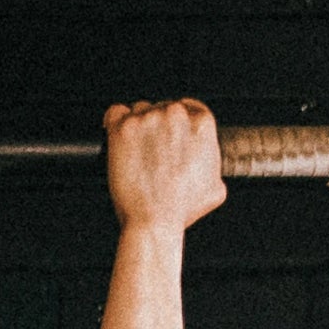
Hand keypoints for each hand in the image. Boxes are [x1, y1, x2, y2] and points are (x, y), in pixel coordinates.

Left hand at [103, 97, 225, 236]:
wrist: (154, 221)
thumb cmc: (181, 209)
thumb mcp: (215, 188)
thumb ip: (214, 167)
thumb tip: (209, 165)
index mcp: (202, 123)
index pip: (188, 106)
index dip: (177, 122)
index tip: (169, 133)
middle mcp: (176, 114)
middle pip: (162, 108)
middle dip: (156, 127)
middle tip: (151, 151)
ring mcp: (148, 119)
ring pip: (139, 111)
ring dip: (137, 127)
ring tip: (136, 153)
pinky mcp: (123, 128)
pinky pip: (116, 112)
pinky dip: (114, 122)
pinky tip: (117, 136)